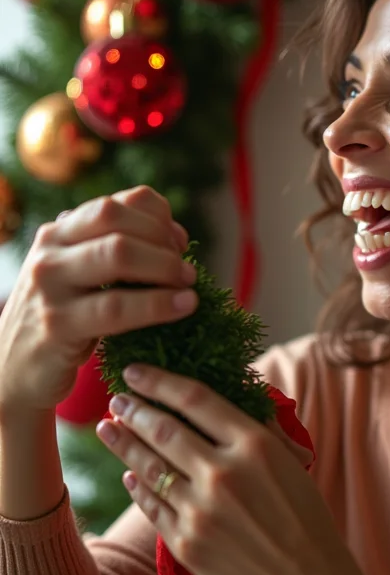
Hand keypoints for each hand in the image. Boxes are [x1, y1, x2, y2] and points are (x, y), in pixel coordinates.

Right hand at [0, 186, 197, 413]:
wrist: (13, 372)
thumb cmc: (69, 318)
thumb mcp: (88, 276)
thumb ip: (125, 248)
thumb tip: (177, 235)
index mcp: (61, 231)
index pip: (117, 202)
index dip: (158, 217)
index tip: (179, 244)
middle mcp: (50, 249)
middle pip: (117, 219)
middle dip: (162, 242)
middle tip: (186, 271)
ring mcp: (49, 285)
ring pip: (119, 253)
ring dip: (165, 267)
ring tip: (189, 287)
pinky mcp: (56, 324)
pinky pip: (117, 307)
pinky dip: (158, 304)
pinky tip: (181, 307)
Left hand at [96, 365, 371, 574]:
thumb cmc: (305, 515)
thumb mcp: (290, 460)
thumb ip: (257, 427)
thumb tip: (227, 399)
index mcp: (254, 445)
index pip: (196, 399)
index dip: (161, 381)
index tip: (137, 370)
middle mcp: (224, 473)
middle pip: (165, 429)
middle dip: (134, 409)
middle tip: (116, 397)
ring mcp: (201, 511)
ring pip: (150, 466)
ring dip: (124, 443)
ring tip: (108, 427)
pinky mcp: (187, 544)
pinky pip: (152, 506)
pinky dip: (137, 486)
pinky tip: (128, 473)